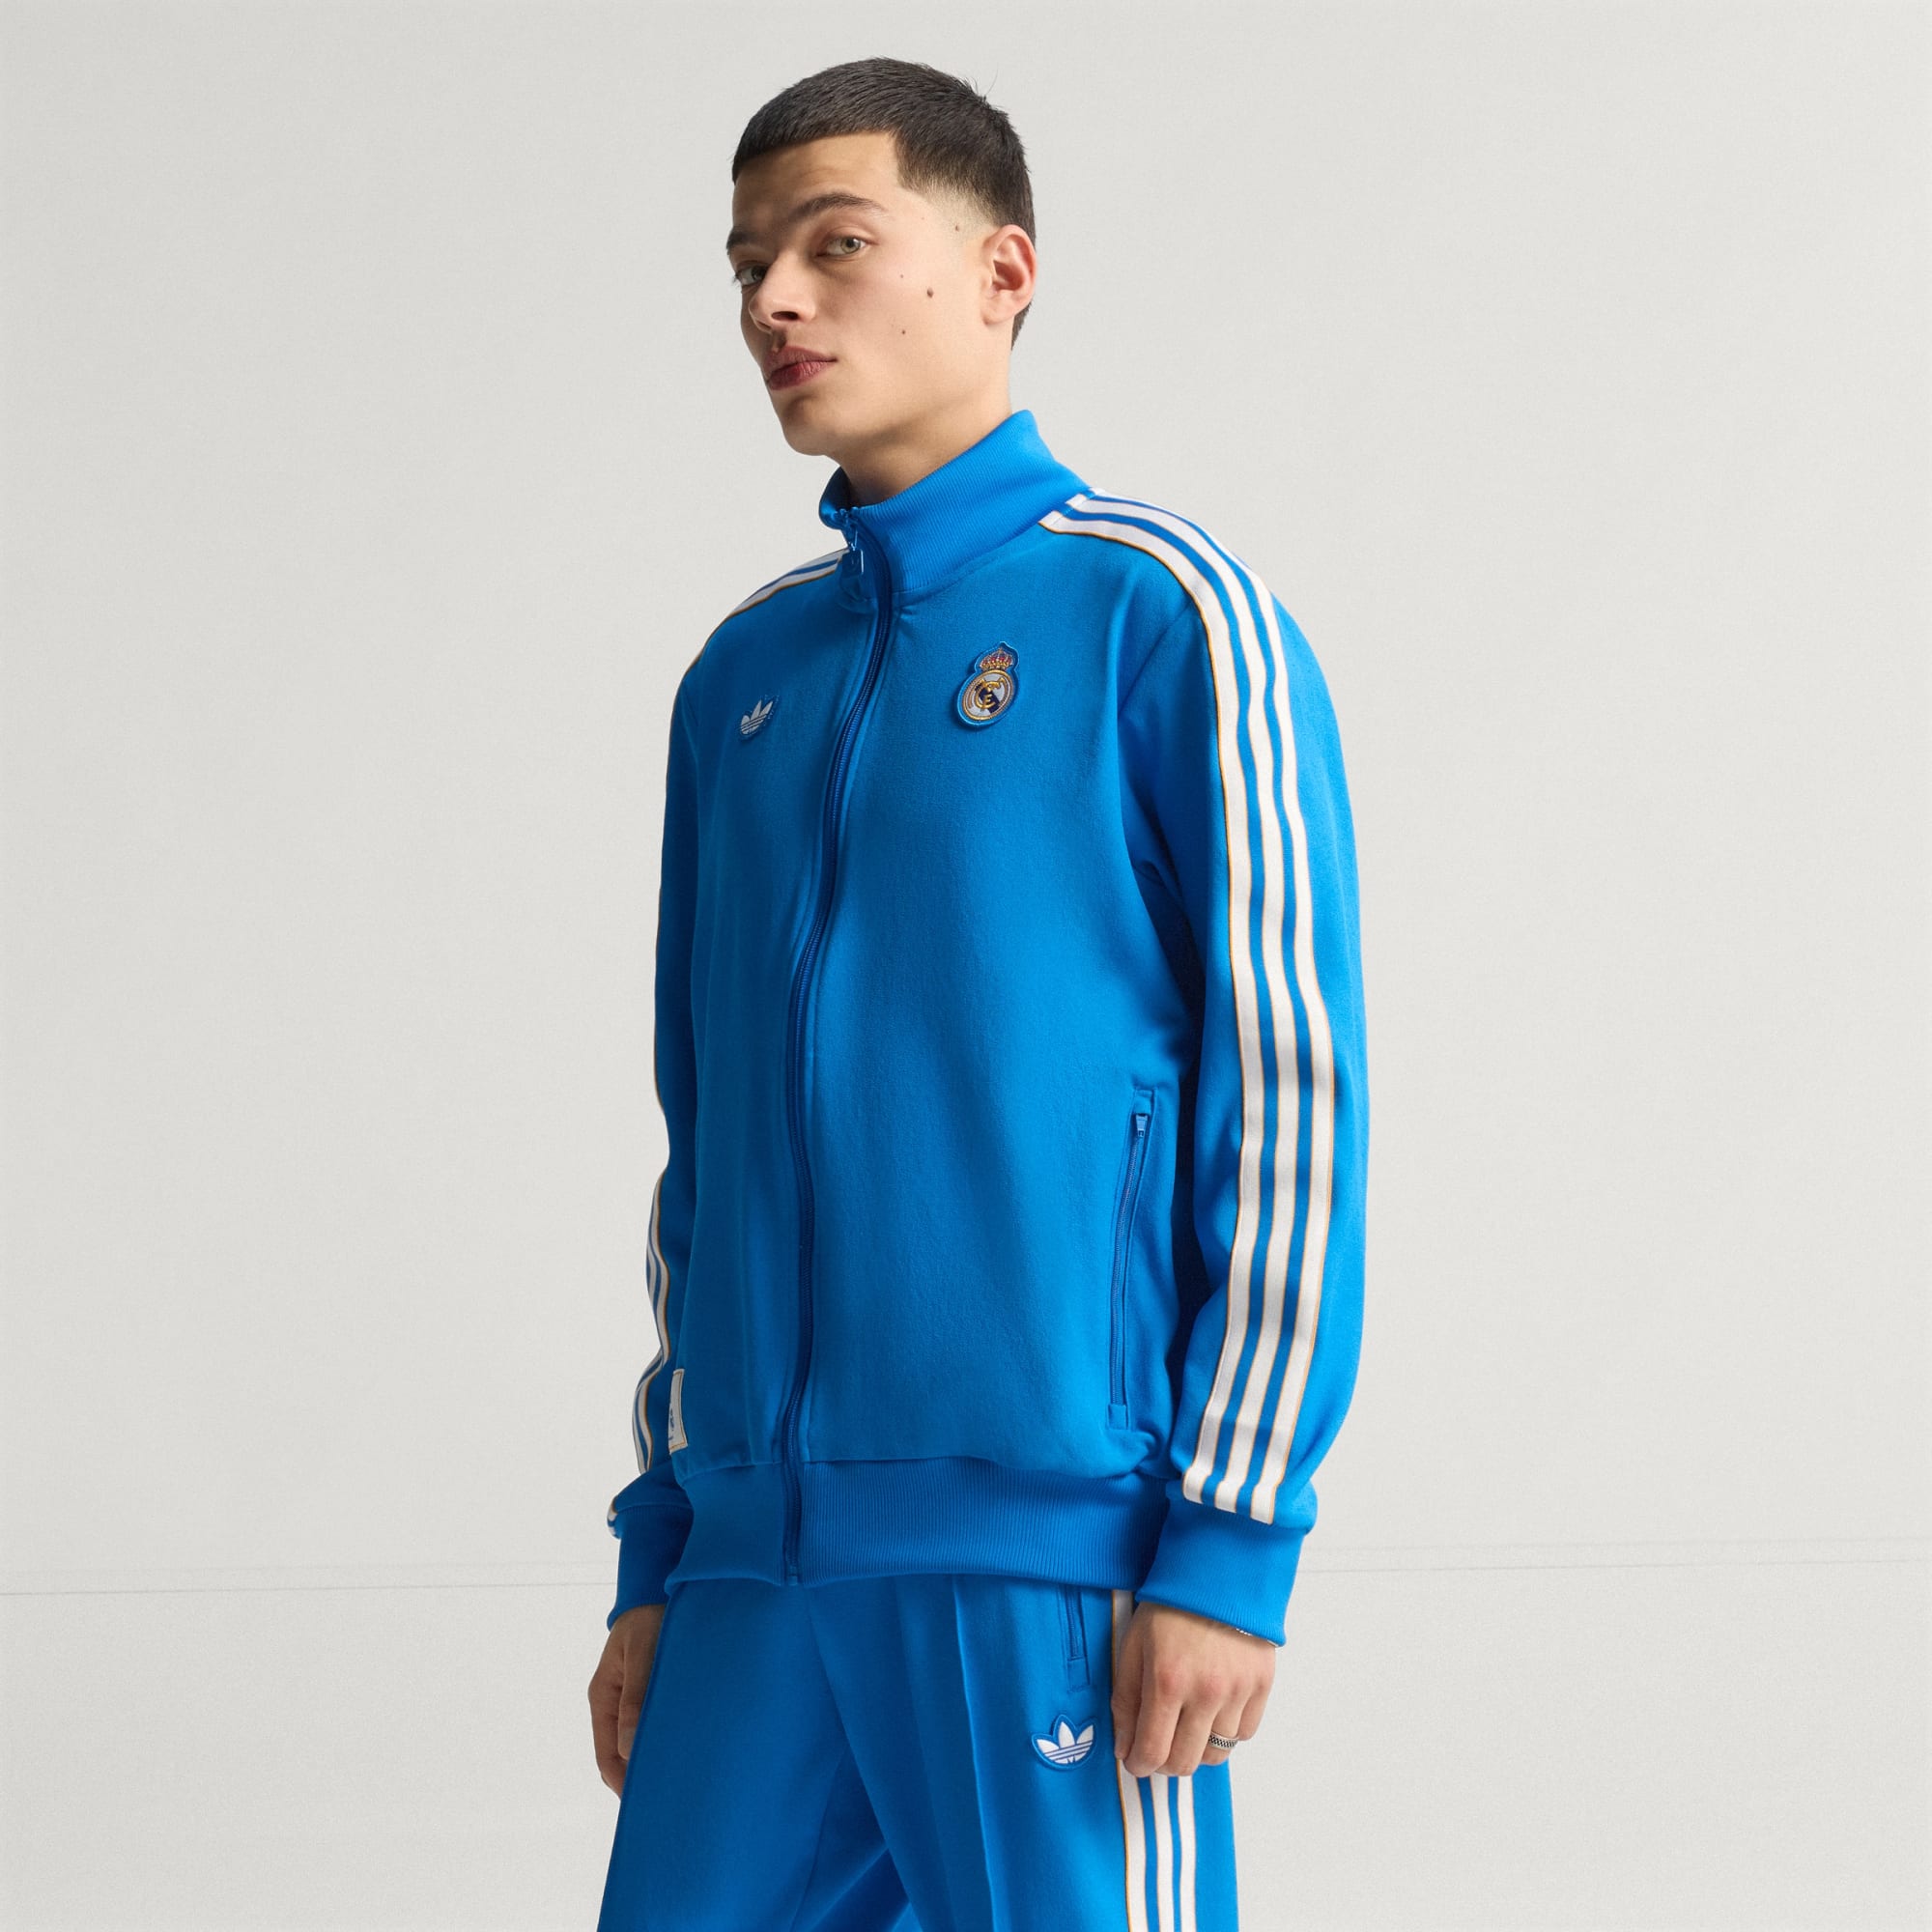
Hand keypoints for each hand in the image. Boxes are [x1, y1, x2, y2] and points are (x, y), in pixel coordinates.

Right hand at [588, 1602, 666, 1794]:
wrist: (666, 1587)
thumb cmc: (651, 1615)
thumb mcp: (642, 1652)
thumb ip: (637, 1697)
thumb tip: (630, 1748)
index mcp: (603, 1697)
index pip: (607, 1757)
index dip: (625, 1785)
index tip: (648, 1805)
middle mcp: (616, 1706)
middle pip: (624, 1758)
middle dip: (643, 1781)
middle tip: (671, 1807)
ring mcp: (636, 1702)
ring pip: (643, 1746)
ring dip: (659, 1763)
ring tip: (685, 1787)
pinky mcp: (658, 1696)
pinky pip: (660, 1729)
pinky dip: (671, 1744)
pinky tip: (692, 1756)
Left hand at [1113, 1598, 1274, 1775]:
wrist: (1217, 1573)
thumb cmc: (1169, 1606)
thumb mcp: (1133, 1646)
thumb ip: (1126, 1701)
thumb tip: (1124, 1747)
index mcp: (1167, 1681)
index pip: (1153, 1752)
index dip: (1139, 1764)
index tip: (1135, 1760)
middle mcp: (1206, 1693)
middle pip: (1185, 1762)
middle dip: (1165, 1762)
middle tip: (1158, 1745)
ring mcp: (1238, 1691)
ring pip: (1216, 1753)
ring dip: (1196, 1748)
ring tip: (1187, 1725)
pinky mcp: (1261, 1685)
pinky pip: (1243, 1734)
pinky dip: (1226, 1733)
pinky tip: (1213, 1711)